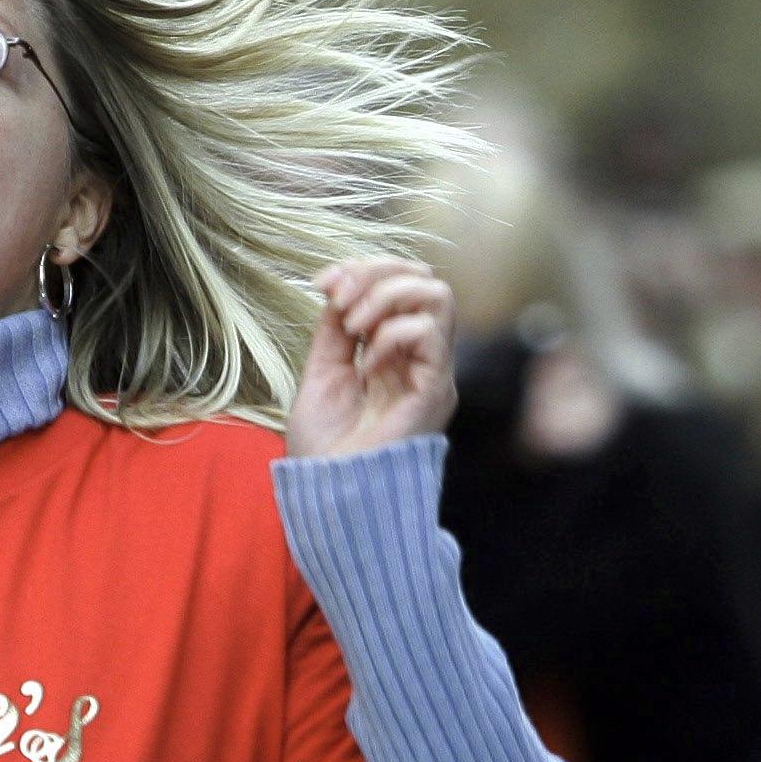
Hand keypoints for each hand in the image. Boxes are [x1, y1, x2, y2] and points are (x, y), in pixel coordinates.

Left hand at [287, 258, 458, 458]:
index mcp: (394, 351)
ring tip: (355, 326)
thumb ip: (335, 329)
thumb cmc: (325, 445)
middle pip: (425, 279)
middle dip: (377, 273)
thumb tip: (338, 284)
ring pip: (438, 295)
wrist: (327, 492)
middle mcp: (419, 357)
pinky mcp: (435, 390)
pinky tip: (369, 363)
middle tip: (339, 302)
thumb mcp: (322, 371)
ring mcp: (431, 372)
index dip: (364, 268)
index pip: (402, 282)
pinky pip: (429, 334)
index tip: (322, 282)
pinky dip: (391, 334)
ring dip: (386, 296)